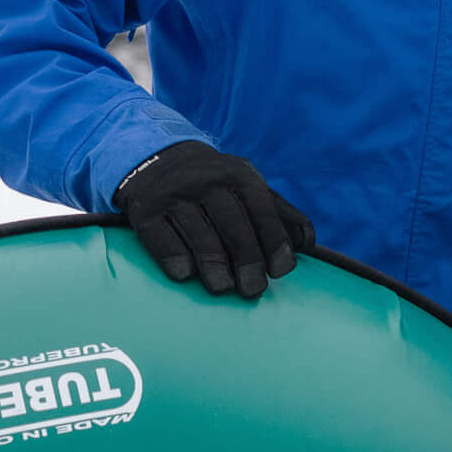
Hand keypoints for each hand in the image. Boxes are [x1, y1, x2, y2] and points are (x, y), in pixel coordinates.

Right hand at [113, 141, 314, 298]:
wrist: (157, 162)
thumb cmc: (216, 186)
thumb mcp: (248, 187)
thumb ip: (279, 213)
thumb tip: (306, 244)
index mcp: (239, 174)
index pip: (262, 210)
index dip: (274, 242)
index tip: (280, 271)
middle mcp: (206, 180)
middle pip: (233, 226)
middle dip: (247, 261)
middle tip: (253, 290)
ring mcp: (173, 194)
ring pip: (200, 235)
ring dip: (215, 267)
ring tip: (224, 288)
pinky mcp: (144, 211)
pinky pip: (162, 240)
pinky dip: (176, 260)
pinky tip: (186, 276)